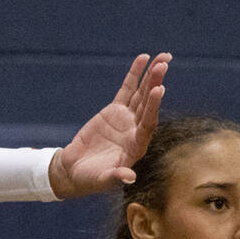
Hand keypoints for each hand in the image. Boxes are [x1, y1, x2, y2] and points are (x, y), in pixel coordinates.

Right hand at [48, 52, 170, 198]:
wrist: (76, 170)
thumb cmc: (90, 179)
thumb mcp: (102, 180)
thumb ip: (116, 177)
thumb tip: (130, 177)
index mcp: (137, 147)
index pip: (148, 124)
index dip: (153, 107)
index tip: (159, 89)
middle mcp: (136, 131)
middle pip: (148, 105)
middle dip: (155, 84)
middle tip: (163, 64)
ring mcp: (127, 119)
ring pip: (142, 94)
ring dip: (151, 76)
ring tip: (162, 58)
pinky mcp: (116, 110)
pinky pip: (128, 89)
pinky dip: (135, 75)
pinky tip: (144, 58)